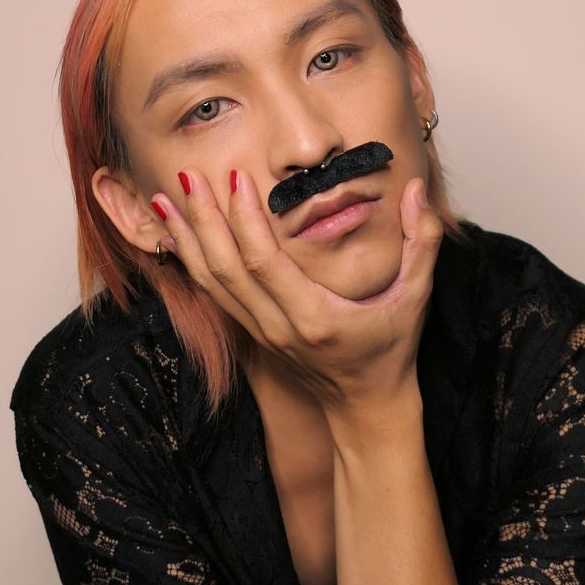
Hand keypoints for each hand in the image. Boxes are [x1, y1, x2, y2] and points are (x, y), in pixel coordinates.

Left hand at [151, 169, 442, 427]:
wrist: (367, 406)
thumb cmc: (392, 351)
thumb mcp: (417, 298)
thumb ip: (422, 243)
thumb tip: (414, 190)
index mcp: (316, 317)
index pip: (265, 263)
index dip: (245, 219)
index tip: (235, 178)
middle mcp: (280, 328)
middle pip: (227, 270)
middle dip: (204, 220)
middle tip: (187, 177)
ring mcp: (262, 334)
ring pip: (212, 284)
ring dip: (187, 241)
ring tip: (163, 200)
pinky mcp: (254, 335)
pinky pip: (216, 296)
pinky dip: (193, 263)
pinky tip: (178, 237)